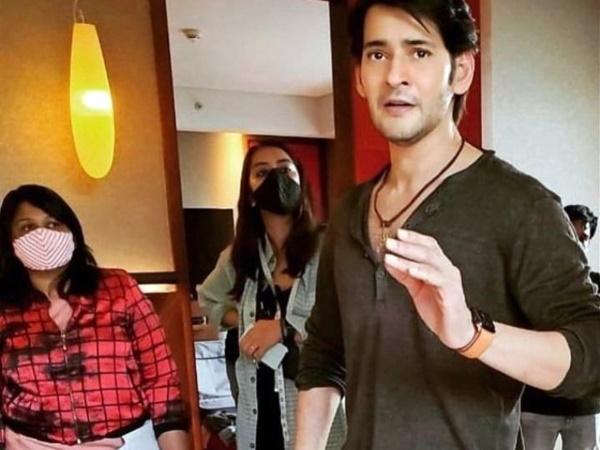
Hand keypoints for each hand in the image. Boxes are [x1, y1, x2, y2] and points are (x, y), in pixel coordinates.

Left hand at [239, 319, 282, 360]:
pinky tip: (258, 358)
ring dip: (250, 356)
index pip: (242, 340)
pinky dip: (257, 358)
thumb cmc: (272, 324)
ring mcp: (258, 342)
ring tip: (252, 357)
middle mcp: (253, 336)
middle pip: (244, 347)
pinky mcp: (264, 346)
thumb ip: (254, 327)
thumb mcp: (259, 323)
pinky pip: (258, 354)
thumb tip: (251, 330)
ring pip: (249, 351)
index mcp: (252, 330)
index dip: (242, 346)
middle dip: (244, 352)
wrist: (280, 326)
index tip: (243, 348)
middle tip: (247, 354)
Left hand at [384, 229, 473, 348]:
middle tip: (390, 241)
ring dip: (409, 256)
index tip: (398, 233)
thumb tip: (388, 261)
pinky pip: (436, 278)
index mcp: (440, 267)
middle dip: (407, 244)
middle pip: (428, 250)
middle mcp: (447, 269)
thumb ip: (404, 275)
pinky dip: (421, 271)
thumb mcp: (417, 289)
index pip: (429, 245)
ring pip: (430, 262)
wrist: (455, 331)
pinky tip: (409, 269)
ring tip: (392, 254)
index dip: (414, 237)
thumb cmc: (439, 309)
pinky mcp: (450, 292)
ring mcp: (450, 280)